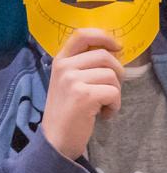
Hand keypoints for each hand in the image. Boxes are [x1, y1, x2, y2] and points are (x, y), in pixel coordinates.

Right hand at [41, 29, 123, 160]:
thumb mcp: (67, 81)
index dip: (103, 36)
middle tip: (110, 89)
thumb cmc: (66, 110)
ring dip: (115, 93)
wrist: (55, 139)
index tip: (116, 47)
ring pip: (112, 75)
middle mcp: (64, 66)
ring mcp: (71, 80)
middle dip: (117, 73)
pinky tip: (104, 114)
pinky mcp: (83, 95)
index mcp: (60, 60)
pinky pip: (113, 92)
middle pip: (104, 56)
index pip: (81, 34)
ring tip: (103, 105)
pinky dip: (115, 106)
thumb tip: (112, 53)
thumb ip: (82, 65)